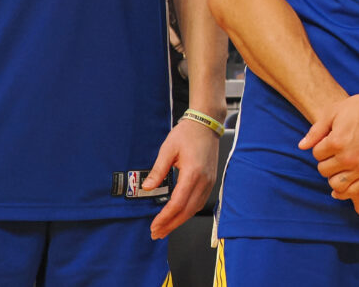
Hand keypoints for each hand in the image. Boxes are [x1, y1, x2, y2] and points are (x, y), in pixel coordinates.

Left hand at [140, 118, 219, 239]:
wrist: (206, 123)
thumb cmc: (188, 133)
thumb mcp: (168, 149)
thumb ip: (158, 170)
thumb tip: (147, 188)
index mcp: (193, 173)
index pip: (178, 203)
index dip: (165, 217)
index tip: (154, 225)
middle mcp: (204, 180)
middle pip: (187, 211)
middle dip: (171, 224)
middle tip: (157, 233)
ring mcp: (210, 182)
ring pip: (195, 209)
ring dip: (179, 221)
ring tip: (165, 228)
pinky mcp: (211, 181)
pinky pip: (200, 202)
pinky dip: (188, 212)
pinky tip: (179, 215)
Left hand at [299, 83, 358, 196]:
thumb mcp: (334, 111)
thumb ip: (316, 130)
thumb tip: (301, 147)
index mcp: (336, 141)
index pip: (316, 154)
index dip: (321, 147)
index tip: (330, 140)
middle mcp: (348, 158)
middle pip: (323, 170)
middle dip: (326, 161)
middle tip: (335, 152)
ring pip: (335, 183)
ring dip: (334, 175)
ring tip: (340, 165)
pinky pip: (352, 191)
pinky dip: (345, 189)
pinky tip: (345, 178)